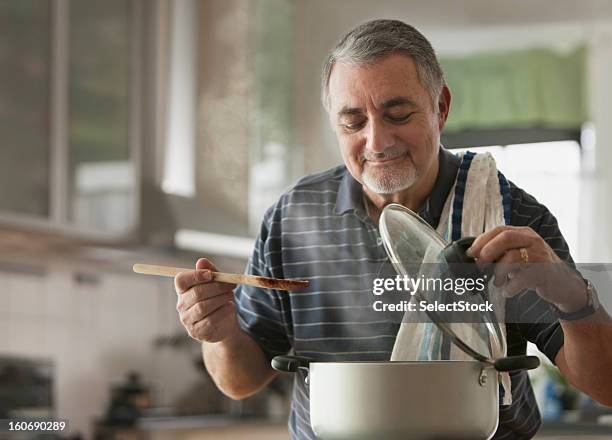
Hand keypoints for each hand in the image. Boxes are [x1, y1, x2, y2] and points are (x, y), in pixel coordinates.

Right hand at [175, 258, 238, 341]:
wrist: (225, 325)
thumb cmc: (219, 301)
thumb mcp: (218, 284)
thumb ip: (211, 272)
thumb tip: (201, 261)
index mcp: (183, 291)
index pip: (180, 280)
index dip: (195, 275)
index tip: (211, 274)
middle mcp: (181, 305)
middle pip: (196, 293)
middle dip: (216, 287)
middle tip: (231, 286)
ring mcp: (187, 320)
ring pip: (203, 307)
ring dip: (221, 299)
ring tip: (231, 296)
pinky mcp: (196, 332)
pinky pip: (209, 320)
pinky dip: (222, 312)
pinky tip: (230, 307)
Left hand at [468, 226, 586, 311]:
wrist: (564, 285)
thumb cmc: (534, 269)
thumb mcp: (518, 256)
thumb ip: (500, 253)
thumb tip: (474, 257)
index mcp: (523, 234)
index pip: (499, 230)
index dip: (482, 241)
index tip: (471, 254)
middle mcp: (532, 240)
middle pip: (506, 237)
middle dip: (488, 251)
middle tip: (480, 265)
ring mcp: (540, 255)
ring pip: (512, 257)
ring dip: (498, 272)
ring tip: (498, 282)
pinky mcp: (544, 272)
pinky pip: (521, 279)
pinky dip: (510, 288)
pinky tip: (508, 292)